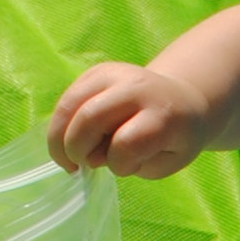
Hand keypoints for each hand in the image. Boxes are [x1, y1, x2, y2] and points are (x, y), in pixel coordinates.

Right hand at [47, 62, 216, 177]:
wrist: (180, 100)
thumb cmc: (174, 138)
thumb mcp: (166, 161)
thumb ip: (132, 164)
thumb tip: (91, 156)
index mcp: (163, 113)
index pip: (126, 143)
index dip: (118, 164)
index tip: (123, 168)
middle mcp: (136, 87)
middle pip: (89, 118)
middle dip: (77, 150)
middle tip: (81, 166)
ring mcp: (113, 74)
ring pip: (69, 105)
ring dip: (59, 138)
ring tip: (68, 159)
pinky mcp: (96, 72)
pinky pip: (66, 100)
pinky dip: (60, 125)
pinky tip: (70, 140)